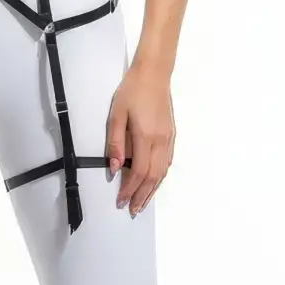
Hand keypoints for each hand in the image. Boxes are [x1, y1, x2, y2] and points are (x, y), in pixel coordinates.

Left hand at [105, 61, 174, 216]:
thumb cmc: (132, 91)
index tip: (120, 201)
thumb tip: (113, 168)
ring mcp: (169, 139)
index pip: (137, 172)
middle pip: (152, 177)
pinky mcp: (172, 135)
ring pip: (162, 173)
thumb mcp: (116, 115)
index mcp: (145, 136)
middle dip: (141, 196)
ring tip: (142, 203)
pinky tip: (154, 183)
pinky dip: (160, 177)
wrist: (154, 74)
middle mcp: (160, 141)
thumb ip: (115, 143)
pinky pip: (167, 163)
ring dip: (152, 191)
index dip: (129, 189)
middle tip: (132, 210)